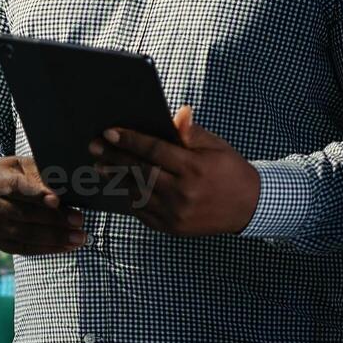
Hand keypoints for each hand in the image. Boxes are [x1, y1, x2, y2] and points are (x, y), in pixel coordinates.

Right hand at [0, 155, 86, 255]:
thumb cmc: (12, 177)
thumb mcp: (22, 167)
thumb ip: (40, 175)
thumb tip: (64, 188)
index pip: (17, 188)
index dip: (37, 194)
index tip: (57, 200)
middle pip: (25, 214)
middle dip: (54, 219)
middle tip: (79, 220)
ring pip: (27, 234)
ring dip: (56, 237)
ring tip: (79, 237)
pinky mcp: (1, 244)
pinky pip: (27, 249)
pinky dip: (49, 248)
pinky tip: (68, 246)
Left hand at [89, 105, 259, 235]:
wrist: (249, 207)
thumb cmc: (230, 169)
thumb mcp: (216, 146)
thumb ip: (191, 132)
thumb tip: (176, 114)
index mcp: (194, 168)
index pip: (154, 150)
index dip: (130, 140)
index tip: (109, 132)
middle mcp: (183, 193)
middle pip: (140, 172)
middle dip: (114, 158)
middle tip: (94, 147)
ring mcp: (176, 214)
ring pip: (137, 193)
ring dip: (116, 178)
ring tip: (100, 166)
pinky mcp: (172, 228)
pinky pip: (143, 212)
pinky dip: (129, 197)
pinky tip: (119, 185)